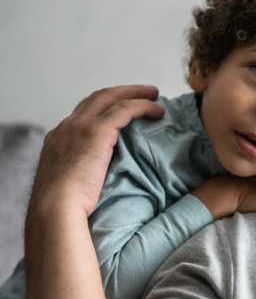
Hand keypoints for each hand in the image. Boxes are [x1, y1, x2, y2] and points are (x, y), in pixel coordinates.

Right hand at [30, 85, 164, 218]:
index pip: (83, 114)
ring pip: (111, 98)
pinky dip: (142, 106)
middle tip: (145, 93)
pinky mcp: (96, 131)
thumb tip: (98, 180)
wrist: (55, 206)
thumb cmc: (64, 206)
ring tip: (154, 95)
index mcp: (59, 139)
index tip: (122, 109)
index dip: (105, 108)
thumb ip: (81, 172)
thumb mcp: (69, 183)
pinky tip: (157, 111)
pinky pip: (125, 109)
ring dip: (135, 94)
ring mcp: (80, 126)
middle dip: (122, 92)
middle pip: (97, 98)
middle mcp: (67, 127)